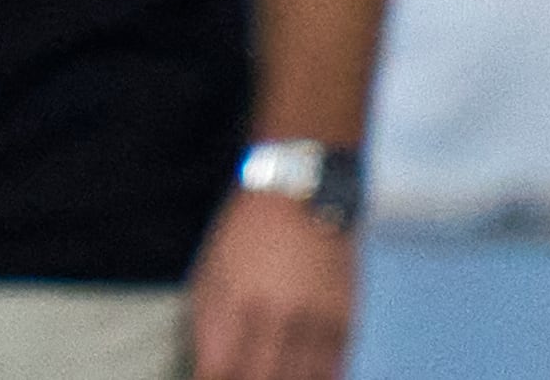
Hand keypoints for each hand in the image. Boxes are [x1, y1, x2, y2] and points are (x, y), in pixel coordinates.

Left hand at [188, 187, 356, 379]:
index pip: (219, 369)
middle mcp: (276, 314)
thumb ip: (207, 323)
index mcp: (236, 301)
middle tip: (241, 379)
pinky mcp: (343, 318)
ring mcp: (313, 318)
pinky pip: (331, 371)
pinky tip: (302, 378)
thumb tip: (206, 369)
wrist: (303, 188)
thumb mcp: (212, 268)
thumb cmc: (248, 230)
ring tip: (270, 376)